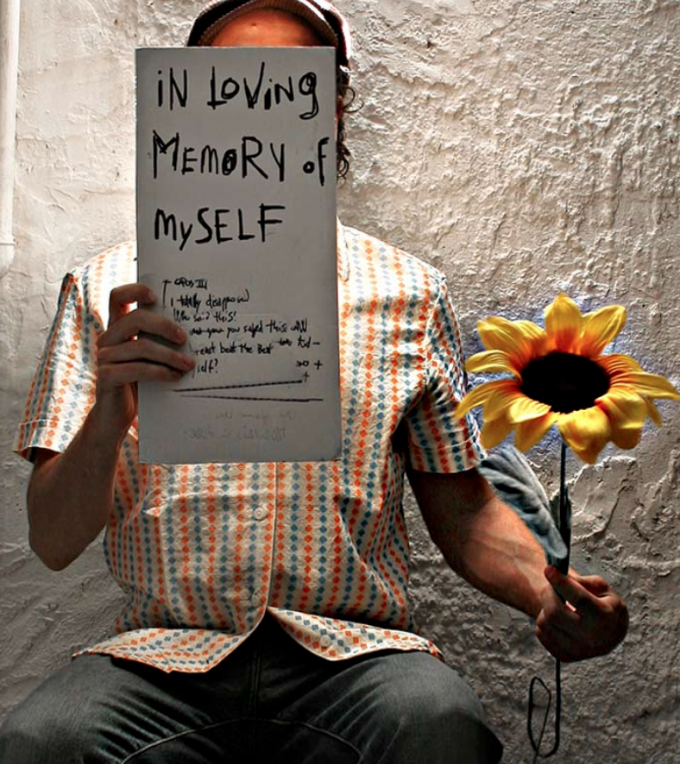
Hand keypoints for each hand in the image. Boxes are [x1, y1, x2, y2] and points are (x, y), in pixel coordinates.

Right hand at [95, 283, 194, 437]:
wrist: (117, 417)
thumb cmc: (140, 385)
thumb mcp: (150, 359)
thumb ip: (160, 343)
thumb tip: (194, 333)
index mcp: (117, 329)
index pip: (118, 297)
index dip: (135, 291)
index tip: (156, 297)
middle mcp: (108, 339)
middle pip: (134, 318)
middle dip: (163, 326)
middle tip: (185, 337)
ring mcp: (104, 357)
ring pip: (140, 346)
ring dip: (169, 355)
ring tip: (189, 364)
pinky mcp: (106, 376)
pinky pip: (137, 369)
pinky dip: (160, 372)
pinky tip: (175, 377)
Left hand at [534, 566, 628, 661]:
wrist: (610, 633)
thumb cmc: (605, 606)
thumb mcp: (603, 589)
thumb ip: (583, 581)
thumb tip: (561, 578)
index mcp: (605, 617)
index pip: (578, 598)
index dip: (561, 582)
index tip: (549, 569)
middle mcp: (593, 638)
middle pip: (554, 612)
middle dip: (548, 593)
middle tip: (551, 586)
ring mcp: (579, 650)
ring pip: (544, 623)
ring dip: (545, 607)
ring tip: (558, 604)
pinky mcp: (566, 656)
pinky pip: (541, 634)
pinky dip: (544, 622)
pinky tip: (557, 618)